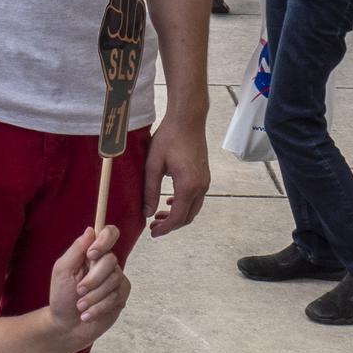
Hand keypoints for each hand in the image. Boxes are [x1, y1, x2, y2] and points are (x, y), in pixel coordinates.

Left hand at [47, 226, 129, 344]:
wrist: (66, 325)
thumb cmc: (62, 296)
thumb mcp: (63, 270)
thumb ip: (76, 249)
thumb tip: (90, 230)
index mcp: (92, 253)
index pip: (109, 234)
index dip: (105, 240)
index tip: (91, 254)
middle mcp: (106, 264)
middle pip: (111, 260)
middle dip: (92, 279)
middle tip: (78, 290)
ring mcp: (116, 280)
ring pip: (114, 280)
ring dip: (93, 296)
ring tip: (81, 306)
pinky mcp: (121, 296)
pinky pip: (116, 296)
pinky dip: (99, 307)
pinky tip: (88, 314)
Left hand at [143, 119, 209, 237]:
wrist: (187, 119)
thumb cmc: (169, 138)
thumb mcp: (153, 164)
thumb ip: (149, 190)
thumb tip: (147, 213)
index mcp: (188, 186)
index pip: (178, 217)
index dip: (165, 228)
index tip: (153, 233)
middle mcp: (201, 186)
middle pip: (188, 216)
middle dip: (171, 224)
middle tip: (153, 226)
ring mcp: (205, 181)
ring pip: (193, 208)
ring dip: (177, 215)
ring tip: (158, 215)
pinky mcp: (204, 175)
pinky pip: (195, 197)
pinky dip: (183, 204)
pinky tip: (169, 201)